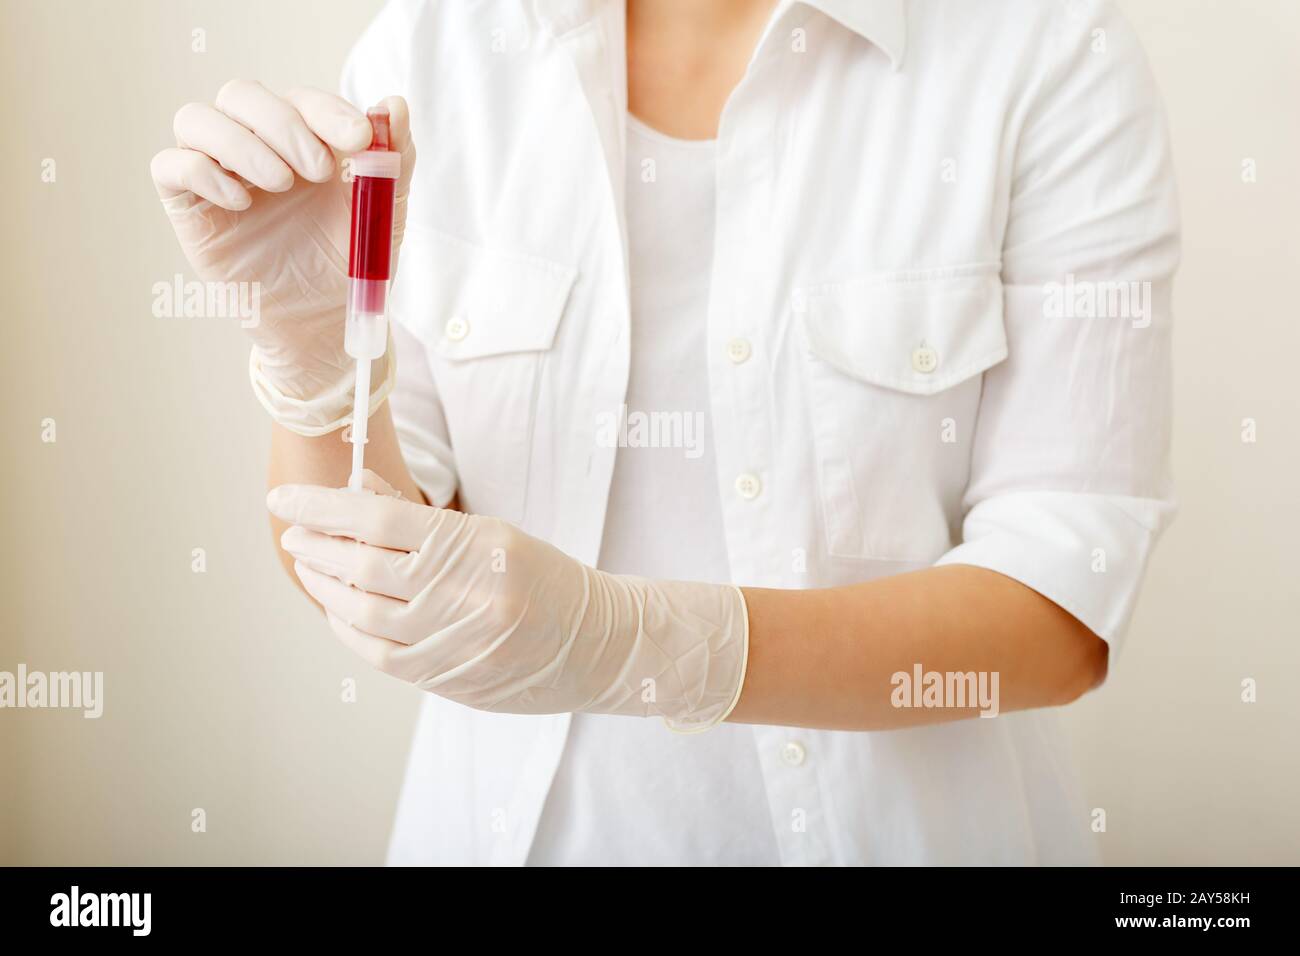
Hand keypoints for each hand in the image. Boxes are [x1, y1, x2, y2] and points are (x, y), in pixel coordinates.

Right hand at [150, 81, 415, 433]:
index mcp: (301, 139)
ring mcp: (217, 175)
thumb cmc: (351, 263)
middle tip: (319, 170)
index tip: (359, 138)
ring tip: (280, 184)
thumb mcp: (385, 212)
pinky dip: (201, 172)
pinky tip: (241, 203)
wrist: (326, 324)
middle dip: (283, 123)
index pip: (299, 99)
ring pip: (195, 119)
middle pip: (241, 95)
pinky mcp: (189, 209)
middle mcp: (253, 147)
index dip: (326, 110)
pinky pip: (169, 166)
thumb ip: (393, 157)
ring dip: (240, 143)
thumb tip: (395, 104)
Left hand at [266, 473, 748, 729]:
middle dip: (314, 546)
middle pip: (359, 564)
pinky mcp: (446, 677)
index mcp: (472, 544)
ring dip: (323, 587)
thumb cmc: (545, 579)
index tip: (284, 498)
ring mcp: (451, 639)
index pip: (376, 517)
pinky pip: (378, 653)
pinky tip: (336, 612)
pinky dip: (347, 629)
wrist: (598, 644)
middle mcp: (459, 591)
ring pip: (360, 611)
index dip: (321, 506)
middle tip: (292, 532)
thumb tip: (356, 486)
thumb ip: (421, 516)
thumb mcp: (491, 532)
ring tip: (308, 566)